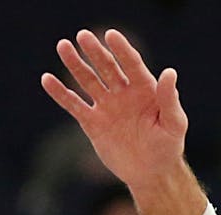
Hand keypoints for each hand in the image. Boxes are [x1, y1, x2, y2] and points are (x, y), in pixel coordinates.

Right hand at [41, 30, 187, 190]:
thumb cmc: (169, 147)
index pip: (132, 64)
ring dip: (75, 65)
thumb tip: (170, 72)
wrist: (152, 174)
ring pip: (88, 81)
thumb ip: (169, 100)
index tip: (112, 35)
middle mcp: (123, 93)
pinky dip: (60, 94)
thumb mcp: (174, 124)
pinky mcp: (92, 123)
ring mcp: (106, 106)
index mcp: (145, 90)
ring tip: (63, 46)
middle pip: (107, 67)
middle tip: (83, 35)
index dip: (122, 50)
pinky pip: (74, 105)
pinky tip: (46, 80)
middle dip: (95, 52)